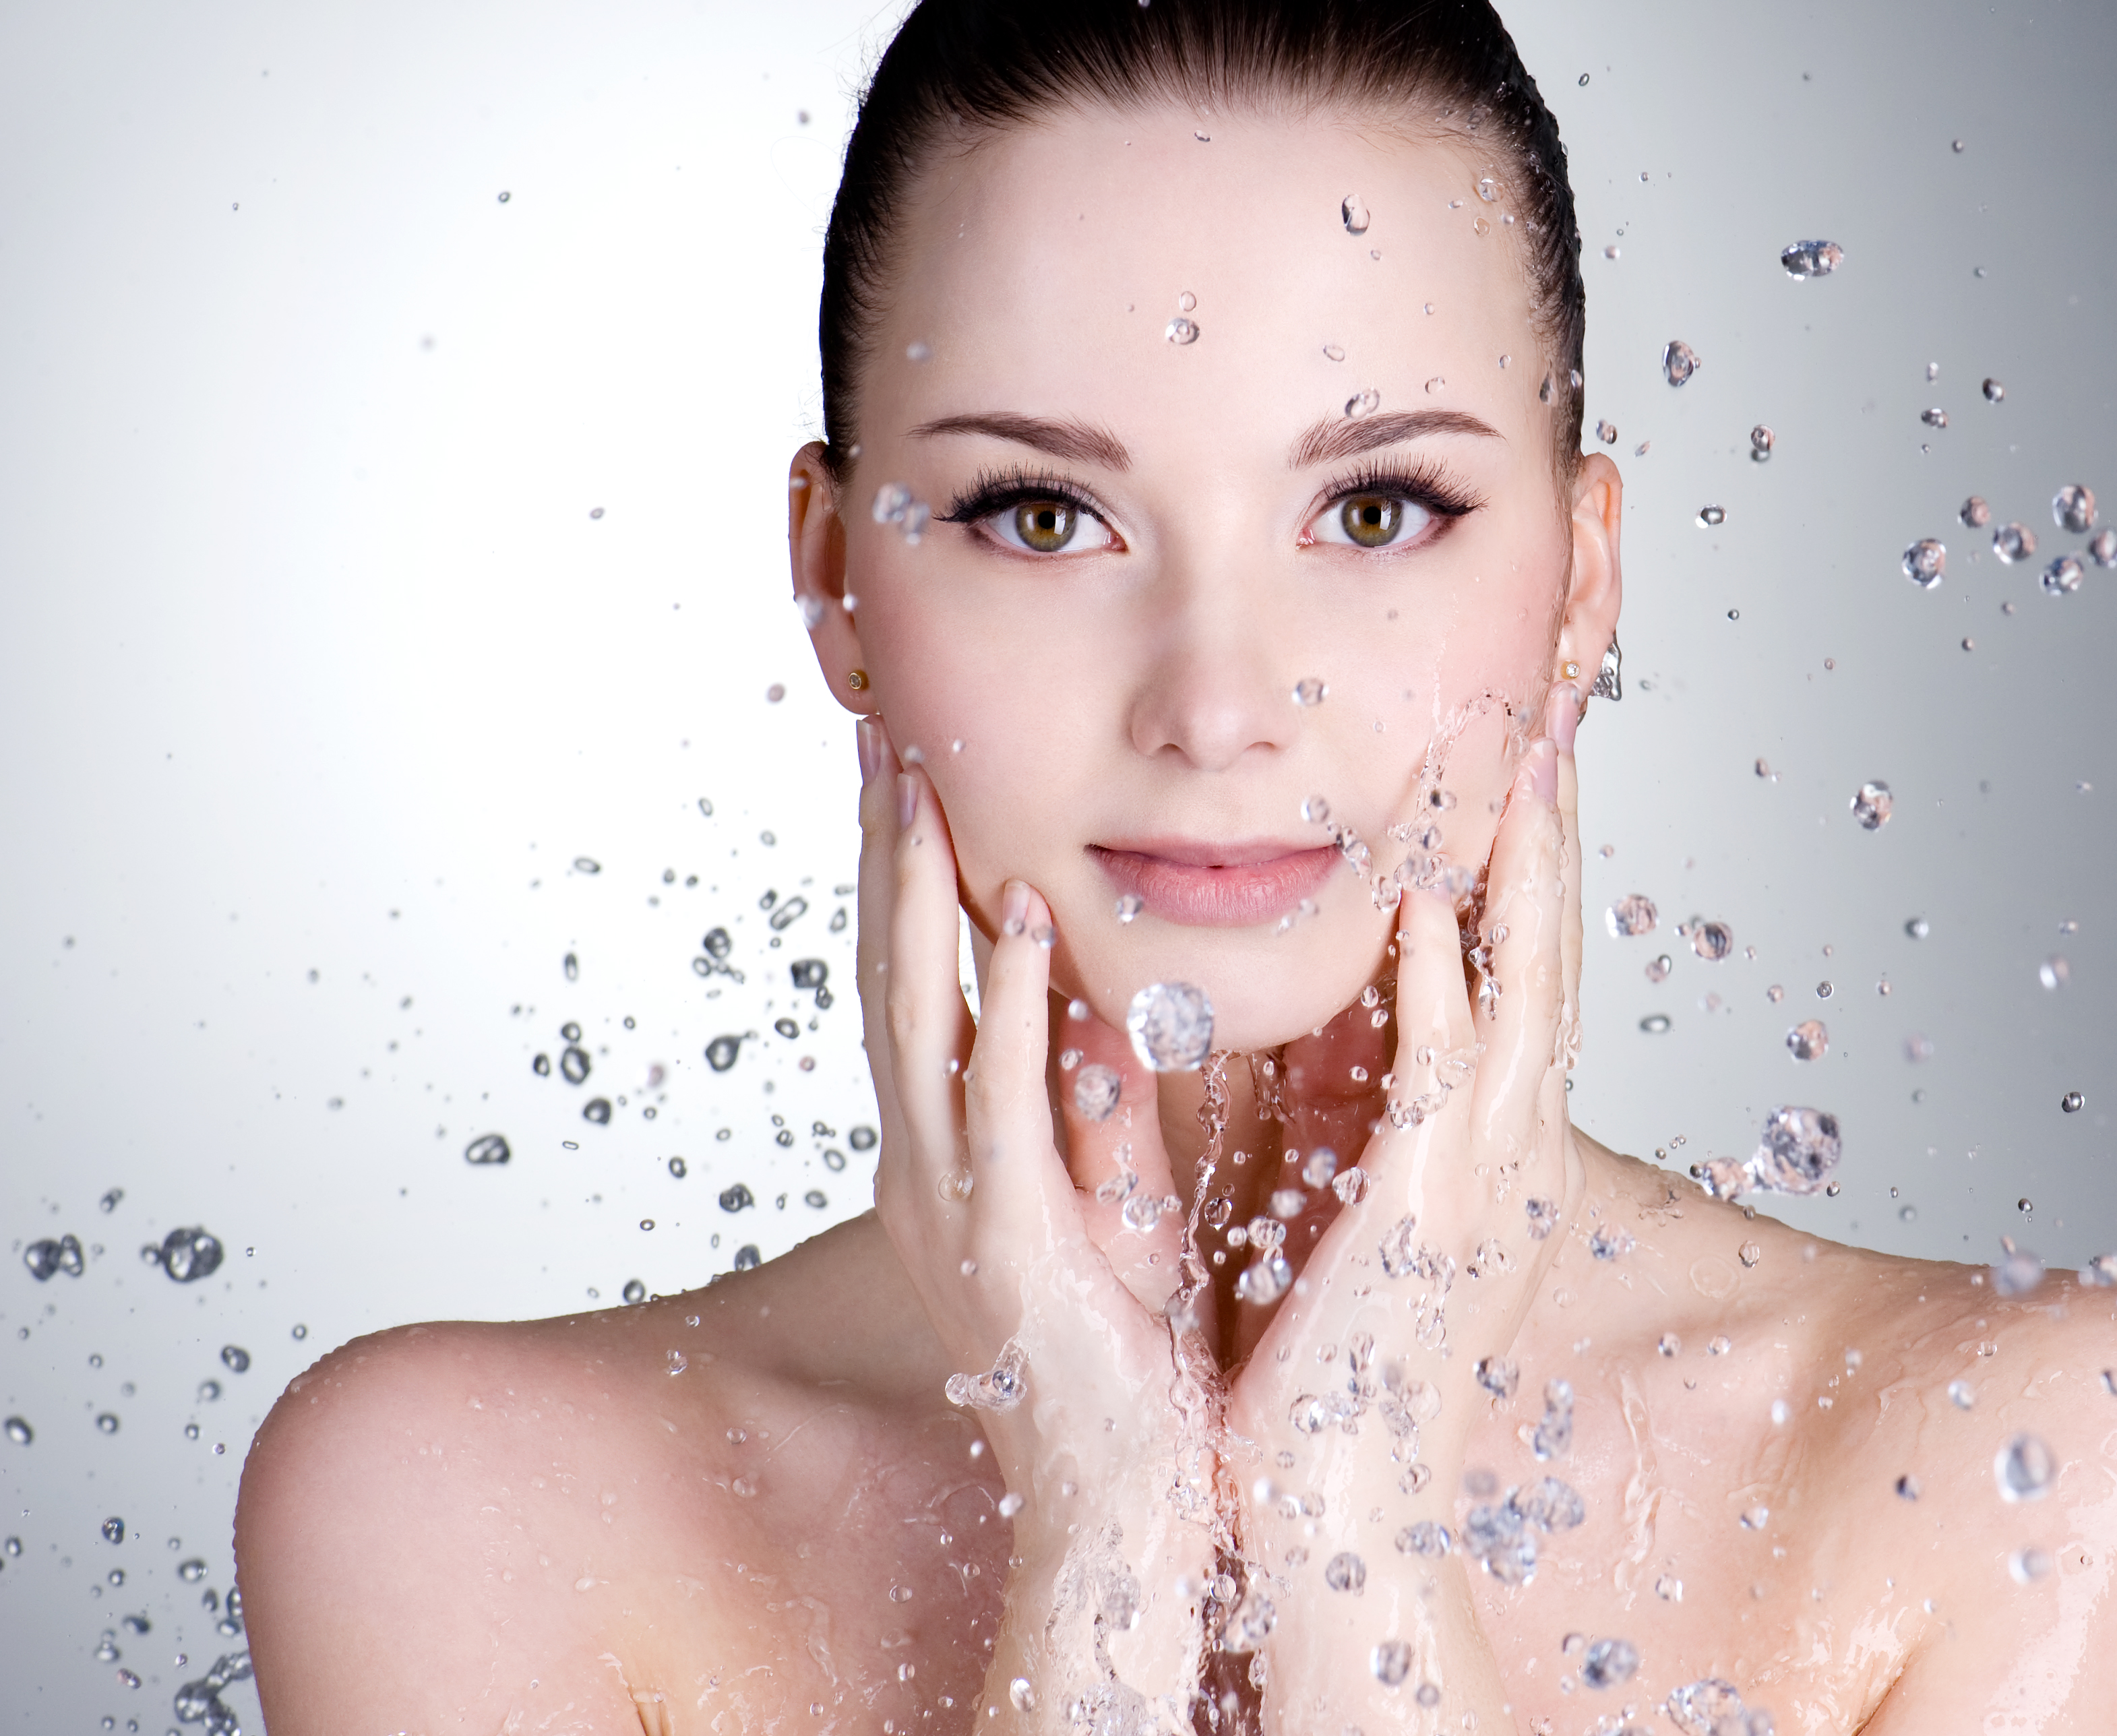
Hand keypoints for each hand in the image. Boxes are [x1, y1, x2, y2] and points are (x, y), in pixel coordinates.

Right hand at [853, 719, 1215, 1720]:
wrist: (1118, 1497)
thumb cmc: (1123, 1352)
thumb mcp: (1111, 1198)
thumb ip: (1103, 1105)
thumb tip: (1120, 1005)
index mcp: (952, 1152)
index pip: (919, 988)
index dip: (905, 877)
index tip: (909, 768)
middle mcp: (929, 1163)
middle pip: (886, 977)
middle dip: (881, 854)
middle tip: (880, 732)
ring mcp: (953, 1198)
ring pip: (914, 1017)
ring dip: (914, 896)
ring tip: (915, 780)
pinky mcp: (1003, 1237)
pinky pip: (999, 1099)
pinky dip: (1006, 1003)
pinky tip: (1019, 918)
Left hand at [1221, 685, 1587, 1729]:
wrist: (1338, 1502)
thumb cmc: (1330, 1352)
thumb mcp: (1344, 1190)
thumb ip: (1342, 1092)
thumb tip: (1317, 1000)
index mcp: (1484, 1133)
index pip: (1518, 960)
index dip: (1527, 854)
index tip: (1519, 750)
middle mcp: (1506, 1142)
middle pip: (1546, 948)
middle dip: (1549, 829)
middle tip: (1547, 710)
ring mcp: (1480, 1175)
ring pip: (1524, 988)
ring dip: (1522, 873)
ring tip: (1518, 760)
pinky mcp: (1428, 1212)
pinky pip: (1446, 1075)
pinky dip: (1448, 987)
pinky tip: (1438, 907)